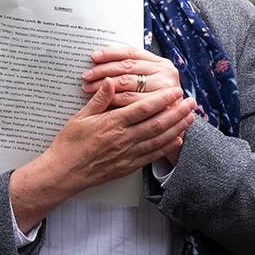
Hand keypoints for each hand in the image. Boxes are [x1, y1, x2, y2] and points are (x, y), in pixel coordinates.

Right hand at [10, 82, 195, 229]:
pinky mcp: (128, 166)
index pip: (144, 108)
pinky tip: (177, 139)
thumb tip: (111, 80)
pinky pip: (152, 155)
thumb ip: (99, 99)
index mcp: (112, 123)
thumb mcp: (80, 117)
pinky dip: (167, 147)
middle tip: (191, 102)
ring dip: (177, 127)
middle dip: (177, 112)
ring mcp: (127, 154)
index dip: (163, 99)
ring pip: (159, 139)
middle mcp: (124, 139)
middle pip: (157, 123)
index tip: (175, 91)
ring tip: (190, 117)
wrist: (63, 173)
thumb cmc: (69, 144)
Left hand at [82, 45, 182, 110]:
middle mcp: (165, 73)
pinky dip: (114, 100)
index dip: (111, 53)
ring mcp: (164, 90)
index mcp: (161, 62)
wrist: (175, 121)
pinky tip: (101, 101)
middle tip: (86, 76)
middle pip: (127, 67)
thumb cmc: (157, 97)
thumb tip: (100, 56)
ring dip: (104, 86)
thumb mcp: (150, 78)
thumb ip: (131, 68)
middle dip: (103, 70)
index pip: (131, 52)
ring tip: (88, 88)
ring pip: (127, 84)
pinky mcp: (161, 107)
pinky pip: (131, 102)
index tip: (94, 56)